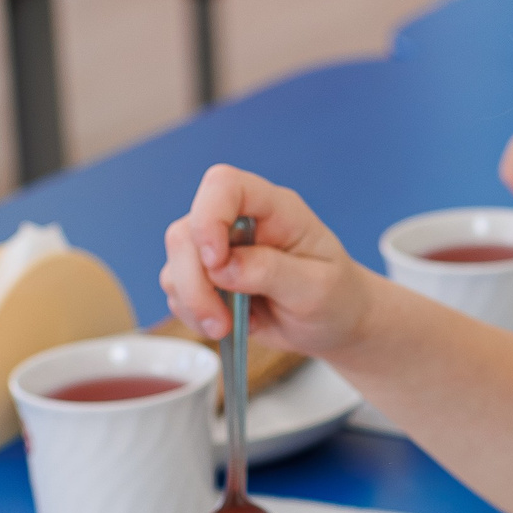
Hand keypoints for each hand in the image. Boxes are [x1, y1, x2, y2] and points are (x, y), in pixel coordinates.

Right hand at [160, 165, 372, 357]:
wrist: (336, 322)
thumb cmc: (336, 297)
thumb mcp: (317, 288)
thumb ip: (273, 271)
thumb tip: (224, 268)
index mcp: (276, 210)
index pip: (225, 185)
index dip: (209, 216)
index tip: (216, 261)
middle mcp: (241, 222)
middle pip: (187, 231)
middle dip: (195, 281)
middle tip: (220, 322)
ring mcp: (220, 248)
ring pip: (176, 263)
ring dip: (192, 302)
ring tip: (225, 327)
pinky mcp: (207, 277)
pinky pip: (177, 290)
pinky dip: (191, 312)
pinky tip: (223, 325)